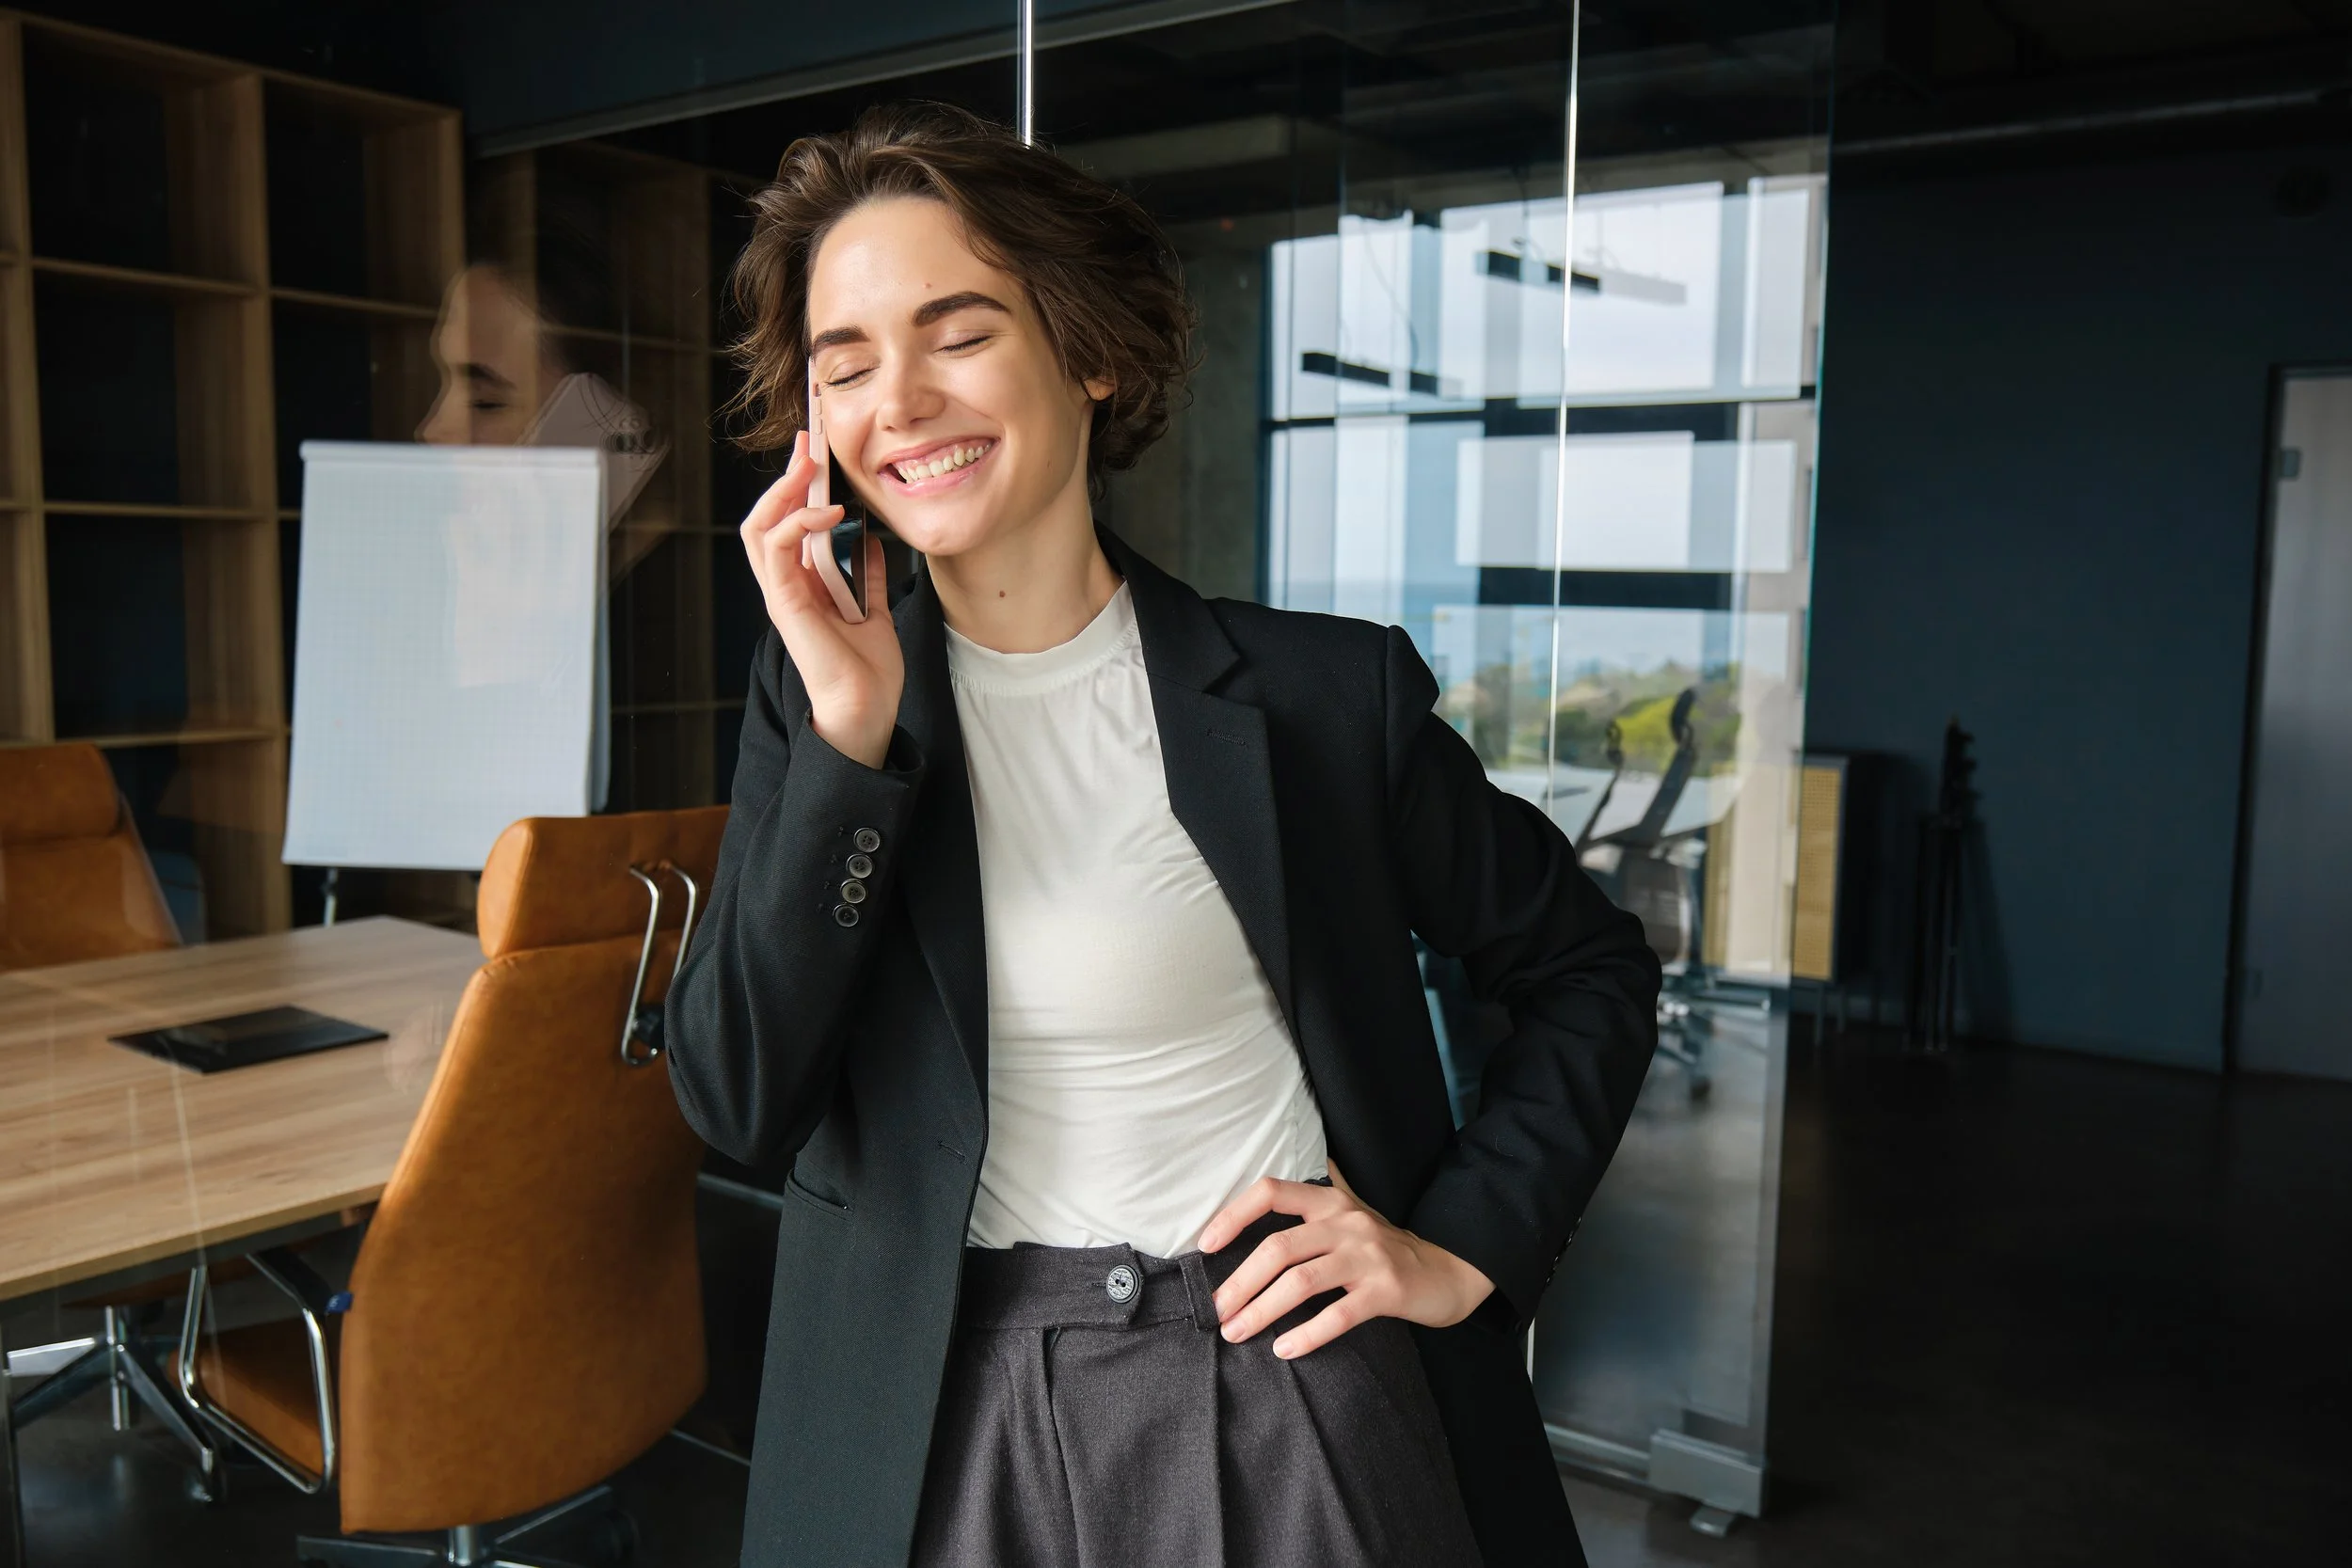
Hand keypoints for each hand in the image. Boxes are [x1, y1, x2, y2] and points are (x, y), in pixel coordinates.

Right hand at [739, 430, 902, 768]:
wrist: (867, 709)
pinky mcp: (784, 604)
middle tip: (807, 444)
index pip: (785, 523)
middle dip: (783, 476)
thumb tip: (873, 543)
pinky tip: (828, 512)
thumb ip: (869, 577)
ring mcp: (781, 594)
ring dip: (782, 490)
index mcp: (802, 585)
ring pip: (758, 527)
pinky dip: (797, 523)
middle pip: (765, 517)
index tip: (815, 451)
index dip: (795, 486)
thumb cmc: (868, 670)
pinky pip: (776, 551)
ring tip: (809, 466)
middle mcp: (785, 585)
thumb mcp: (874, 611)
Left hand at [1199, 1162, 1494, 1359]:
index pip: (1271, 1192)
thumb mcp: (1351, 1211)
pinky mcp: (1386, 1291)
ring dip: (1261, 1311)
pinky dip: (1306, 1334)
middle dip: (1240, 1282)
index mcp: (1330, 1201)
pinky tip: (1284, 1349)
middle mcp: (1346, 1222)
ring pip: (1301, 1282)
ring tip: (1236, 1333)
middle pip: (1279, 1247)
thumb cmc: (1386, 1246)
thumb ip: (1317, 1194)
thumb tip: (1276, 1177)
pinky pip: (1338, 1315)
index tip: (1206, 1245)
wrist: (1447, 1272)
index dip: (1234, 1215)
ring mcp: (1368, 1256)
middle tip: (1216, 1311)